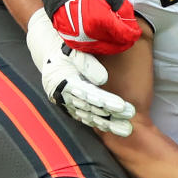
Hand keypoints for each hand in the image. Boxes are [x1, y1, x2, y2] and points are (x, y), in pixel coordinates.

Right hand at [27, 9, 134, 135]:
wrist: (46, 50)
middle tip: (130, 118)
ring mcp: (66, 103)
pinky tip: (112, 128)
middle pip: (91, 109)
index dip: (106, 101)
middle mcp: (64, 96)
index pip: (89, 95)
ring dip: (108, 124)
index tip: (123, 106)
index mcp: (64, 82)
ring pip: (89, 117)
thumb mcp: (73, 51)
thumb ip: (87, 64)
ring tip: (126, 129)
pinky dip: (98, 123)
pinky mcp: (69, 105)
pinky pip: (85, 117)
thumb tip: (104, 79)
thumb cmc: (62, 48)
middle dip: (111, 116)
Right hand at [50, 0, 141, 54]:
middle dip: (126, 40)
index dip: (133, 34)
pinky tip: (106, 39)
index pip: (124, 34)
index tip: (136, 32)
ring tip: (119, 37)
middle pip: (116, 45)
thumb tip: (131, 22)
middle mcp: (90, 33)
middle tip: (130, 35)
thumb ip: (123, 9)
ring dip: (115, 45)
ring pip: (106, 50)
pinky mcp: (73, 43)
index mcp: (100, 20)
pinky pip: (93, 50)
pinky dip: (102, 46)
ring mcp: (80, 40)